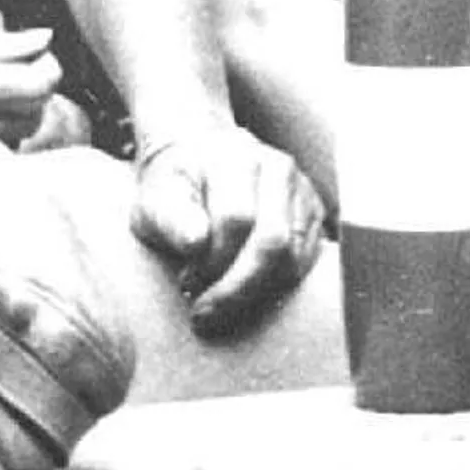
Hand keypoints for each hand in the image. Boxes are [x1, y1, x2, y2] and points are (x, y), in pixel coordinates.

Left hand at [130, 124, 325, 337]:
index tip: (186, 285)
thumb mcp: (156, 197)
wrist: (201, 156)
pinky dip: (277, 285)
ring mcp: (300, 190)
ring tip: (222, 302)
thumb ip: (172, 218)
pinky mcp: (314, 212)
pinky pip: (306, 260)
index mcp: (234, 158)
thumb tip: (196, 243)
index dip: (211, 262)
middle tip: (206, 313)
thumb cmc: (177, 185)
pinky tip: (246, 291)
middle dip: (238, 288)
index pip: (236, 220)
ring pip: (293, 256)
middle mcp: (275, 168)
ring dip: (256, 291)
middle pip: (272, 241)